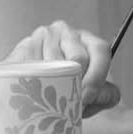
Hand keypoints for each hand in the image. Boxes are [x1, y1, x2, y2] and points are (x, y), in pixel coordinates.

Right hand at [6, 20, 120, 117]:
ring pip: (55, 63)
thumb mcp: (92, 94)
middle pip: (78, 57)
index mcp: (89, 42)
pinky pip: (35, 66)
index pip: (100, 50)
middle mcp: (68, 33)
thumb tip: (106, 95)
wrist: (30, 86)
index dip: (97, 75)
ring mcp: (46, 35)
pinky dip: (37, 81)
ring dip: (54, 85)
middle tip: (69, 100)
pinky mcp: (25, 44)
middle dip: (75, 84)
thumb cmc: (66, 88)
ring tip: (51, 95)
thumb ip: (106, 95)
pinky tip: (36, 87)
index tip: (88, 96)